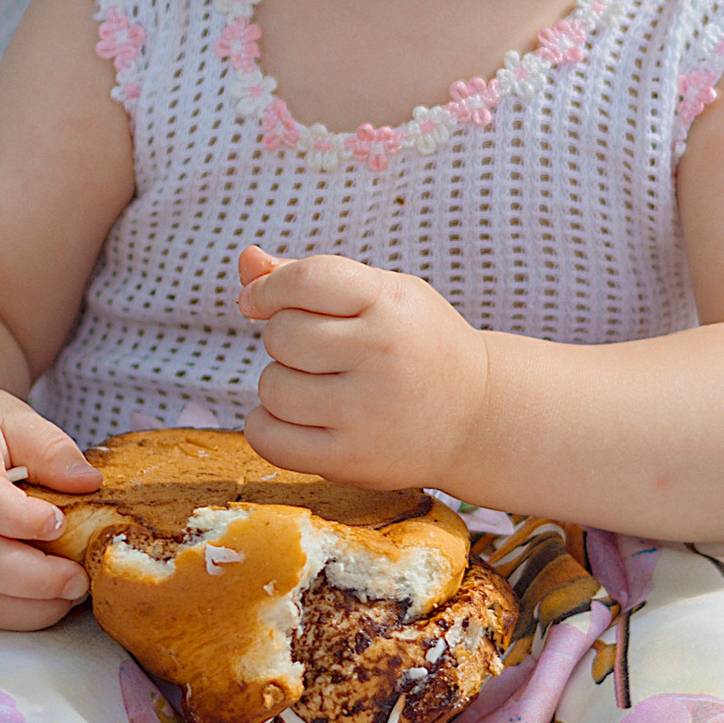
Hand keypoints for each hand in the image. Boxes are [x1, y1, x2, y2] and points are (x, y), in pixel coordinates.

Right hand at [0, 381, 98, 630]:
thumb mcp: (8, 414)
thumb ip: (49, 446)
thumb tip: (89, 482)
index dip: (19, 518)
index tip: (59, 523)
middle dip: (33, 577)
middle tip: (79, 578)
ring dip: (24, 607)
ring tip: (68, 596)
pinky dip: (7, 614)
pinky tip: (42, 604)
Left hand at [236, 243, 488, 487]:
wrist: (477, 417)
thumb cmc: (416, 345)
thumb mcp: (382, 295)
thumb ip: (310, 278)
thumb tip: (245, 262)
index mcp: (391, 303)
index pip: (307, 280)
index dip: (267, 288)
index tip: (258, 301)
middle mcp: (382, 354)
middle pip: (281, 336)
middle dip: (285, 340)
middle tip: (321, 353)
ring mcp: (367, 412)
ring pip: (271, 388)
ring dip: (281, 385)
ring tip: (319, 387)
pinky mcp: (351, 460)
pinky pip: (267, 438)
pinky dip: (267, 426)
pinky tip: (297, 418)